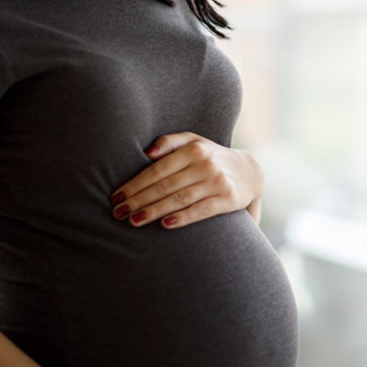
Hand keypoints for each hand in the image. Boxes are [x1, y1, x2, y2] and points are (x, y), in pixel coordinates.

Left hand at [110, 132, 263, 228]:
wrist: (250, 172)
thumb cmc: (212, 157)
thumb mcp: (195, 141)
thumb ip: (170, 142)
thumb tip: (146, 153)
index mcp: (193, 149)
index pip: (157, 169)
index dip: (135, 184)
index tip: (116, 197)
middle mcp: (205, 164)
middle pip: (165, 185)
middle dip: (138, 200)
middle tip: (118, 213)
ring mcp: (217, 182)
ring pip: (179, 199)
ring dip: (154, 211)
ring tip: (133, 221)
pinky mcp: (228, 199)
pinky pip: (201, 210)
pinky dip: (183, 217)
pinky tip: (165, 224)